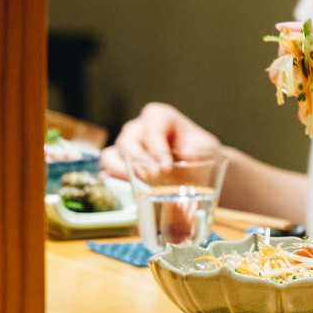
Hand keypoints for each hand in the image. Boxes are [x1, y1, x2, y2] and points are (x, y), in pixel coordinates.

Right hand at [103, 102, 224, 178]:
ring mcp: (124, 149)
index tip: (166, 165)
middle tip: (153, 177)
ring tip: (137, 186)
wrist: (199, 168)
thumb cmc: (200, 152)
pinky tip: (127, 194)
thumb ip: (199, 149)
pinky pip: (106, 175)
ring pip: (110, 156)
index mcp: (159, 117)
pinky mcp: (117, 169)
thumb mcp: (206, 147)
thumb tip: (188, 155)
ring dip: (121, 173)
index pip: (152, 125)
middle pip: (128, 141)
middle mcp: (138, 130)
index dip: (156, 145)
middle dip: (139, 161)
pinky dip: (114, 184)